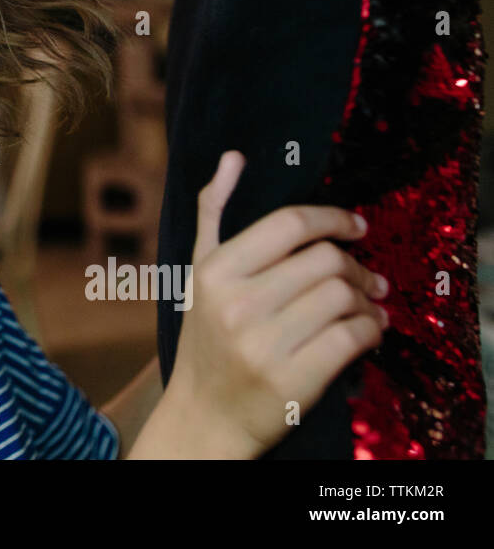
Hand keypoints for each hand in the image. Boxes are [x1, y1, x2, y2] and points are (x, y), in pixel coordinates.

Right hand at [164, 150, 388, 457]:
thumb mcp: (200, 273)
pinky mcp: (294, 380)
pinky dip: (373, 330)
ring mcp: (264, 344)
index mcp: (215, 271)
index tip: (356, 227)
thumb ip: (213, 212)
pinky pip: (353, 337)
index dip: (333, 219)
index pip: (289, 224)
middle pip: (325, 260)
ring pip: (343, 297)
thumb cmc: (206, 338)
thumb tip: (233, 157)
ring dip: (368, 298)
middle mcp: (237, 304)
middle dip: (356, 265)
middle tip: (364, 276)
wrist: (205, 414)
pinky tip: (369, 330)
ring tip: (369, 304)